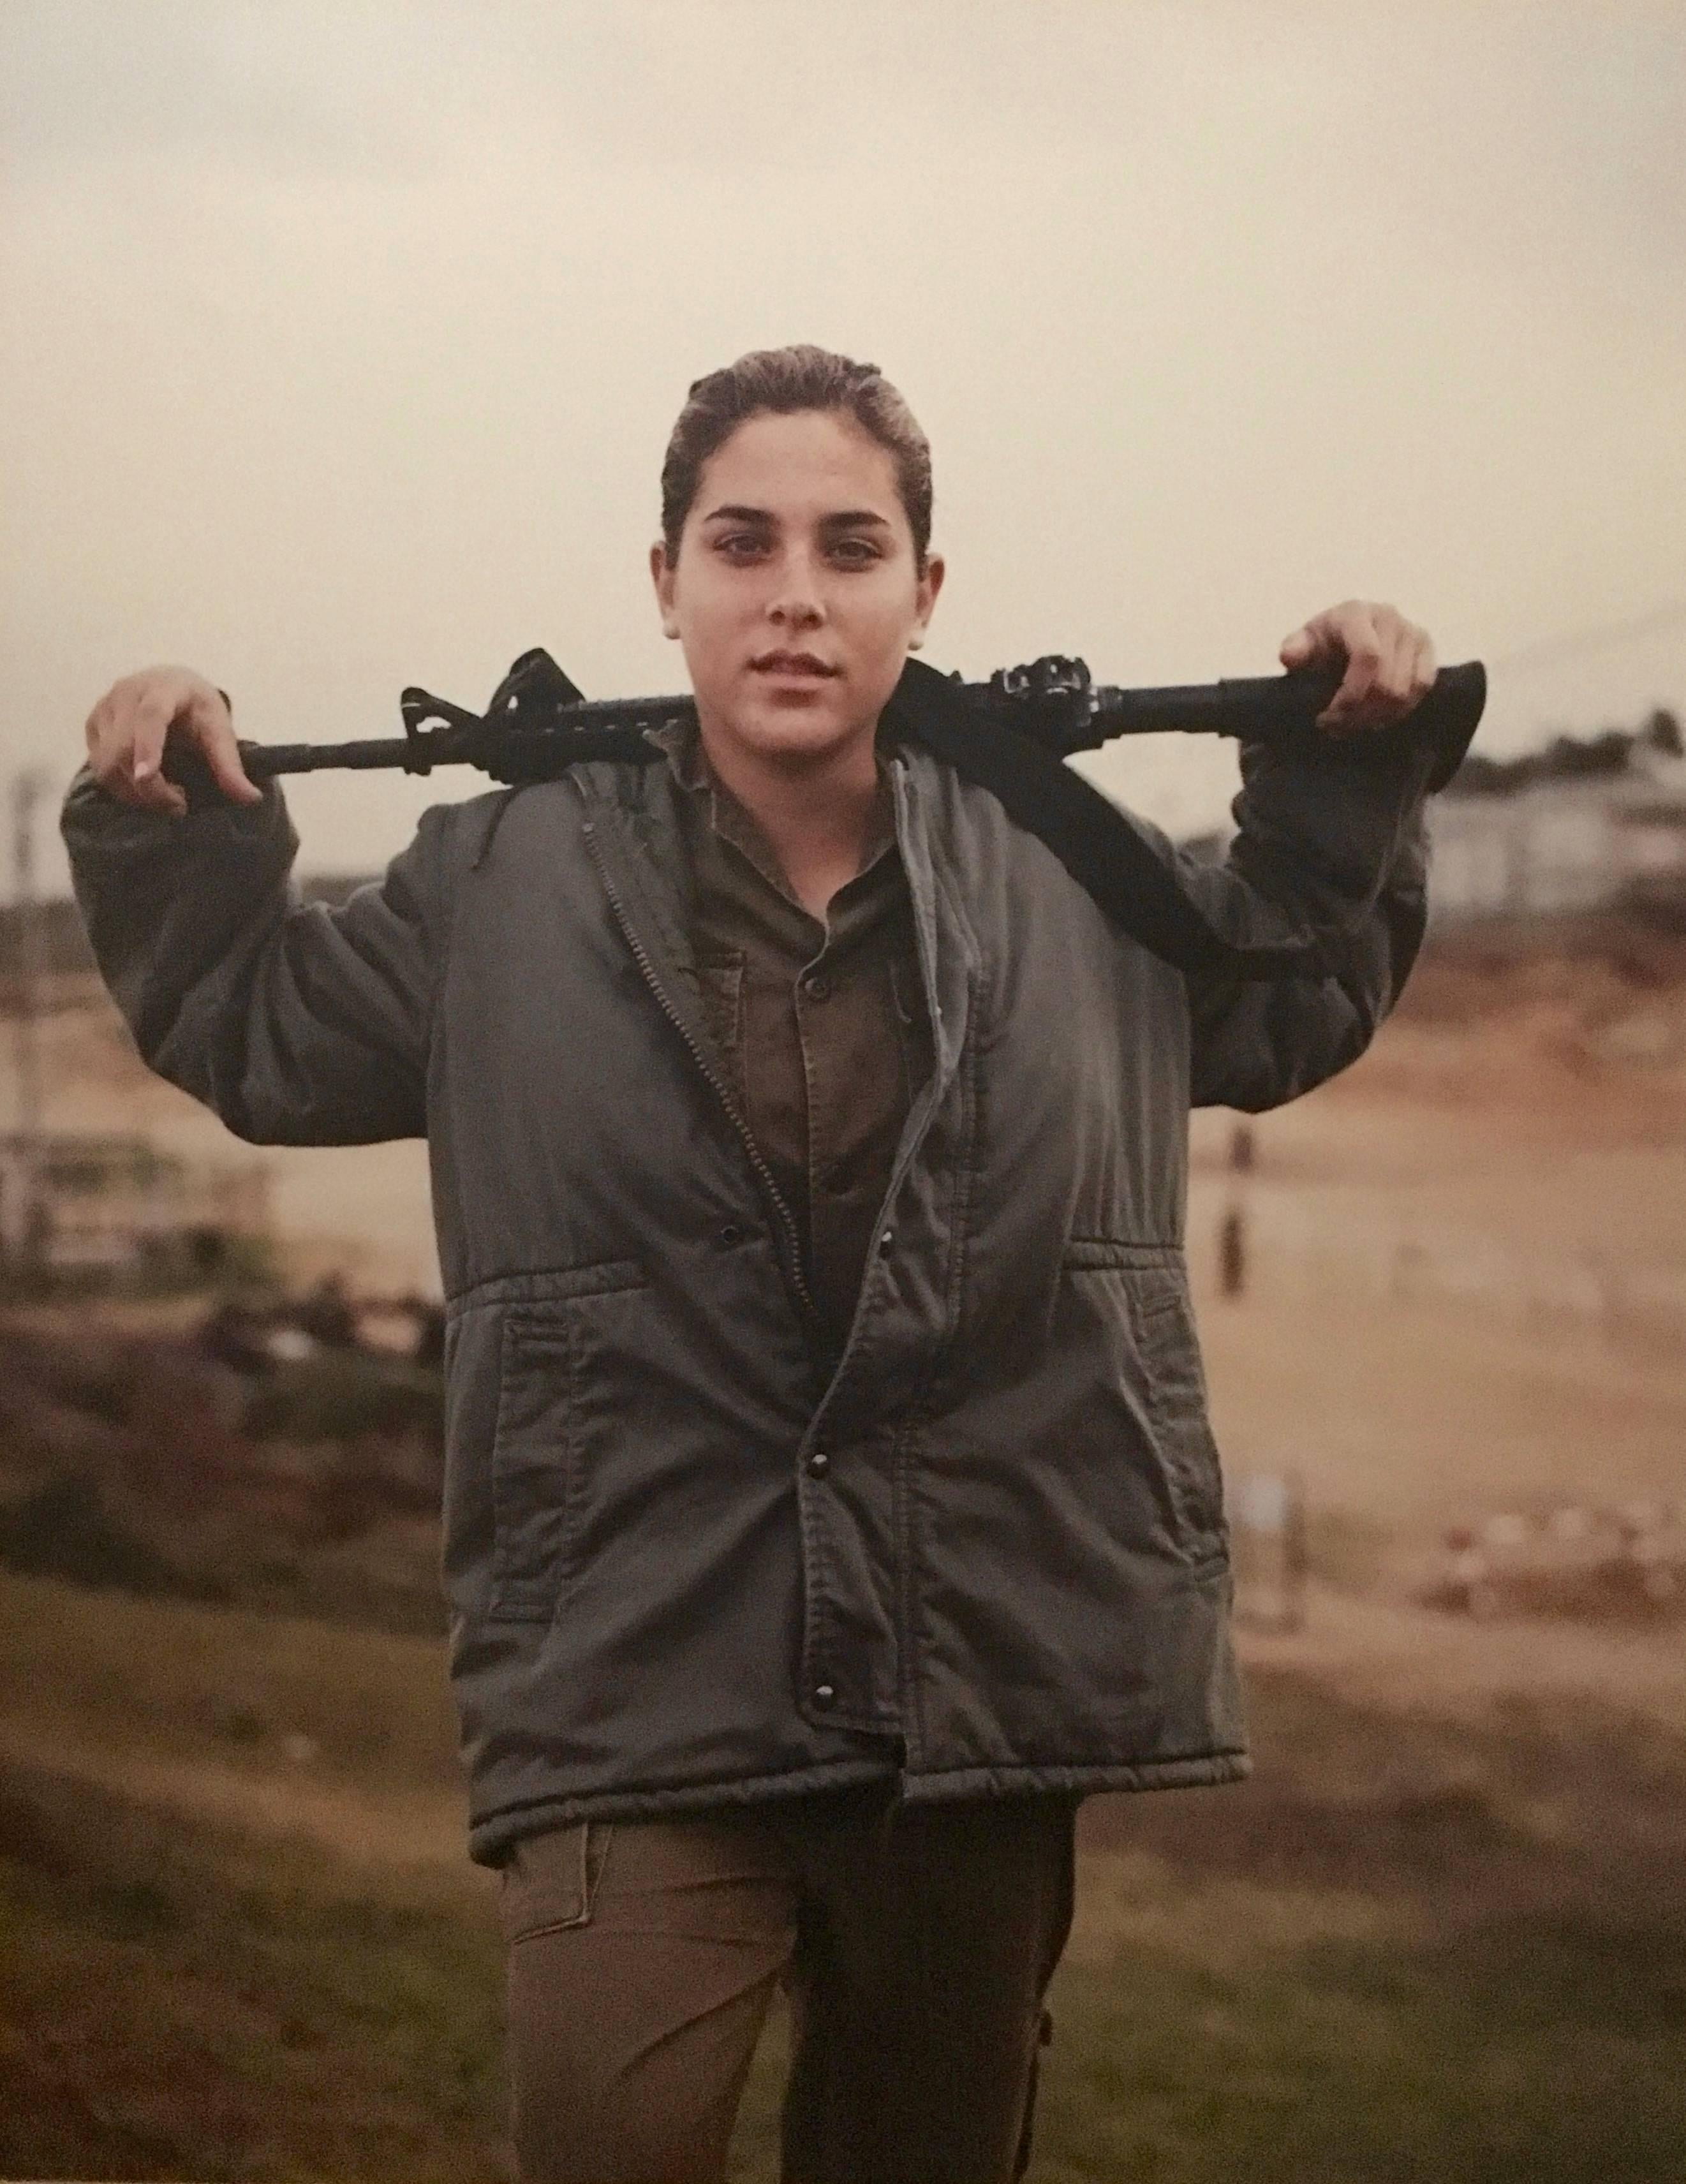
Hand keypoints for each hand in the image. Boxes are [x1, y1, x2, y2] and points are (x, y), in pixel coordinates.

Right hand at [84, 666, 261, 816]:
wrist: (171, 685)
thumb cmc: (197, 708)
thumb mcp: (220, 731)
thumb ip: (231, 765)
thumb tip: (251, 799)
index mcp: (164, 688)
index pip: (150, 717)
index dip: (147, 748)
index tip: (146, 777)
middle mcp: (127, 693)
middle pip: (123, 748)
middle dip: (149, 788)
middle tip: (179, 805)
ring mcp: (105, 707)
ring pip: (105, 762)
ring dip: (133, 792)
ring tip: (164, 797)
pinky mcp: (93, 723)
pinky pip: (97, 765)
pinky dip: (120, 785)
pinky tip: (145, 786)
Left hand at [1278, 602, 1436, 735]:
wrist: (1344, 638)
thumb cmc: (1322, 644)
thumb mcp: (1302, 645)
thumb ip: (1295, 650)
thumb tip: (1289, 656)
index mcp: (1356, 614)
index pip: (1368, 657)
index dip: (1352, 694)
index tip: (1330, 716)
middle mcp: (1389, 618)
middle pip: (1387, 682)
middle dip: (1359, 714)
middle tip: (1336, 727)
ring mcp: (1412, 632)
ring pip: (1405, 690)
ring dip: (1377, 717)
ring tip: (1354, 724)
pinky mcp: (1427, 648)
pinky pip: (1422, 686)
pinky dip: (1400, 710)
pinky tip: (1378, 716)